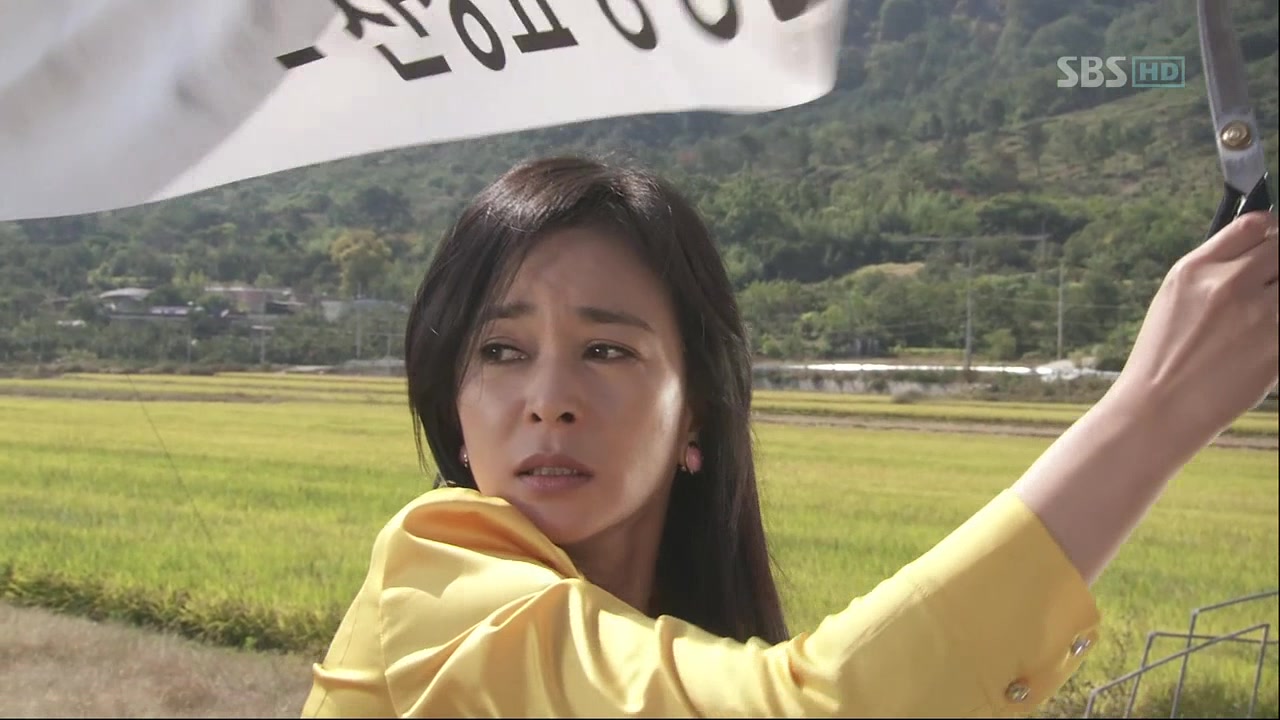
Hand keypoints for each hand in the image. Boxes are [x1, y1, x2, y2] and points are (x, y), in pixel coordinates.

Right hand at [1107, 211, 1277, 451]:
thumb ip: (1210, 273)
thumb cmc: (1163, 359)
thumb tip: (1252, 256)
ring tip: (1264, 313)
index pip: (1254, 225)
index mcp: (1195, 270)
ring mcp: (1257, 315)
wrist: (1160, 409)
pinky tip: (1266, 336)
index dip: (1271, 231)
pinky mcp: (1278, 346)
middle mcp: (1227, 285)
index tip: (1273, 244)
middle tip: (1272, 284)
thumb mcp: (1172, 301)